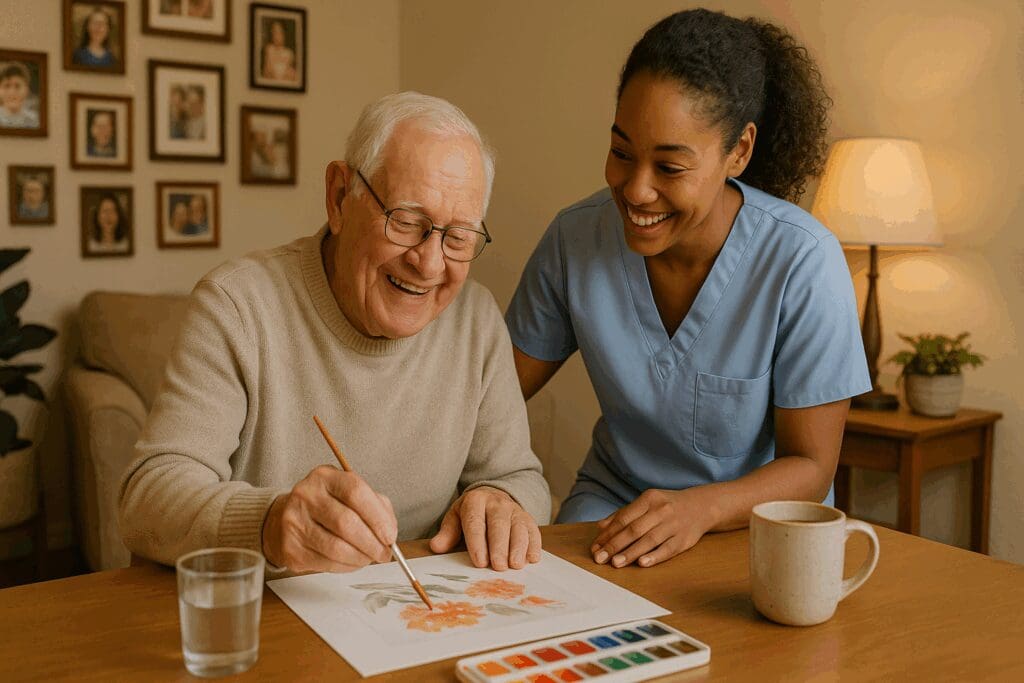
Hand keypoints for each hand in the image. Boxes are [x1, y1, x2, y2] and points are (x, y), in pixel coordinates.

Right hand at [261, 465, 396, 572]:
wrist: (286, 518)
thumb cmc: (327, 506)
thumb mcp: (349, 494)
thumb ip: (375, 506)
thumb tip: (389, 533)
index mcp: (325, 477)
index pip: (356, 492)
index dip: (378, 517)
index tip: (390, 535)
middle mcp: (306, 495)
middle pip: (346, 522)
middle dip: (372, 543)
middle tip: (384, 553)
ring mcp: (294, 522)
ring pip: (337, 548)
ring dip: (361, 558)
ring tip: (369, 558)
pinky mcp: (290, 548)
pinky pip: (326, 563)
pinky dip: (346, 566)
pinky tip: (352, 562)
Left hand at [429, 486, 541, 570]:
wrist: (492, 497)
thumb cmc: (472, 514)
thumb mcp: (456, 518)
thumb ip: (448, 533)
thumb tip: (436, 547)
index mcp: (476, 501)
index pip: (476, 522)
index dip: (478, 543)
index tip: (480, 561)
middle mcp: (497, 503)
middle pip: (499, 525)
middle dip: (500, 547)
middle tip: (499, 566)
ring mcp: (515, 510)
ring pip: (518, 528)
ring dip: (518, 547)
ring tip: (515, 565)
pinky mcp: (528, 519)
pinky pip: (533, 531)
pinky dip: (534, 545)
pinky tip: (531, 558)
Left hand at [591, 488, 713, 567]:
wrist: (701, 506)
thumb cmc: (667, 506)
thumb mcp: (646, 503)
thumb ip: (623, 514)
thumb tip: (600, 527)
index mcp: (649, 499)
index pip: (624, 517)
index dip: (608, 533)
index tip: (596, 546)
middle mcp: (662, 511)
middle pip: (634, 529)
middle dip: (615, 545)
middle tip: (600, 558)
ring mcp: (674, 525)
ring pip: (649, 540)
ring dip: (631, 553)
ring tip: (615, 563)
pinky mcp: (684, 540)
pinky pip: (667, 549)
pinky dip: (654, 556)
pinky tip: (642, 563)